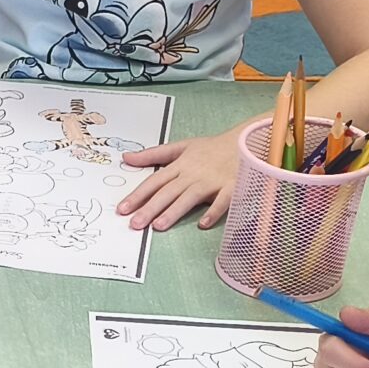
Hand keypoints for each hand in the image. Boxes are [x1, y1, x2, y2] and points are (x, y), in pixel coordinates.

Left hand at [118, 124, 246, 230]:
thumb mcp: (181, 146)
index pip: (154, 181)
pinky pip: (222, 201)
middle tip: (135, 224)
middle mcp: (193, 174)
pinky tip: (203, 224)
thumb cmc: (211, 148)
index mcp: (180, 165)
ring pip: (190, 197)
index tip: (122, 209)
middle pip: (168, 192)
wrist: (246, 142)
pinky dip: (214, 212)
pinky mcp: (232, 187)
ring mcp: (212, 181)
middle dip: (150, 208)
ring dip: (175, 211)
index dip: (138, 195)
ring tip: (159, 226)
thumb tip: (126, 157)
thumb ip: (152, 154)